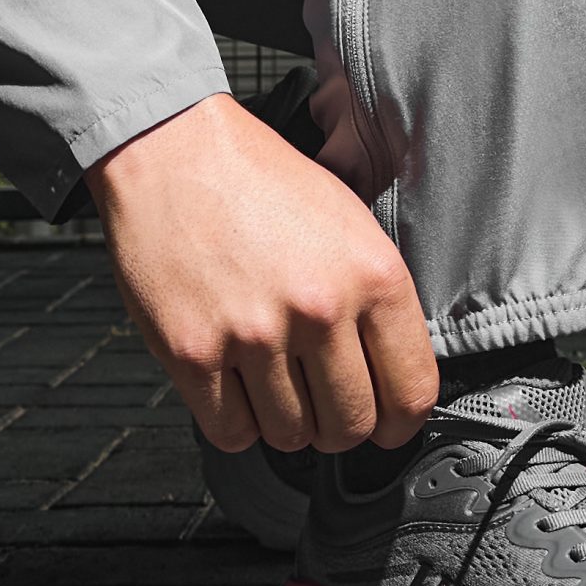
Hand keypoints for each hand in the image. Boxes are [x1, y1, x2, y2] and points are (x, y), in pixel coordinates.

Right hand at [88, 92, 438, 454]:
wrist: (174, 150)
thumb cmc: (258, 178)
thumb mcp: (348, 219)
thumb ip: (375, 297)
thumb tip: (391, 368)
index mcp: (371, 274)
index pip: (411, 392)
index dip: (399, 422)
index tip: (387, 424)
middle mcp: (319, 309)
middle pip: (350, 426)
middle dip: (340, 426)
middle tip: (325, 404)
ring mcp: (254, 335)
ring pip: (290, 435)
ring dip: (285, 420)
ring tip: (274, 380)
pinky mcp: (193, 353)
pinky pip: (231, 431)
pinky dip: (236, 420)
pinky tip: (236, 385)